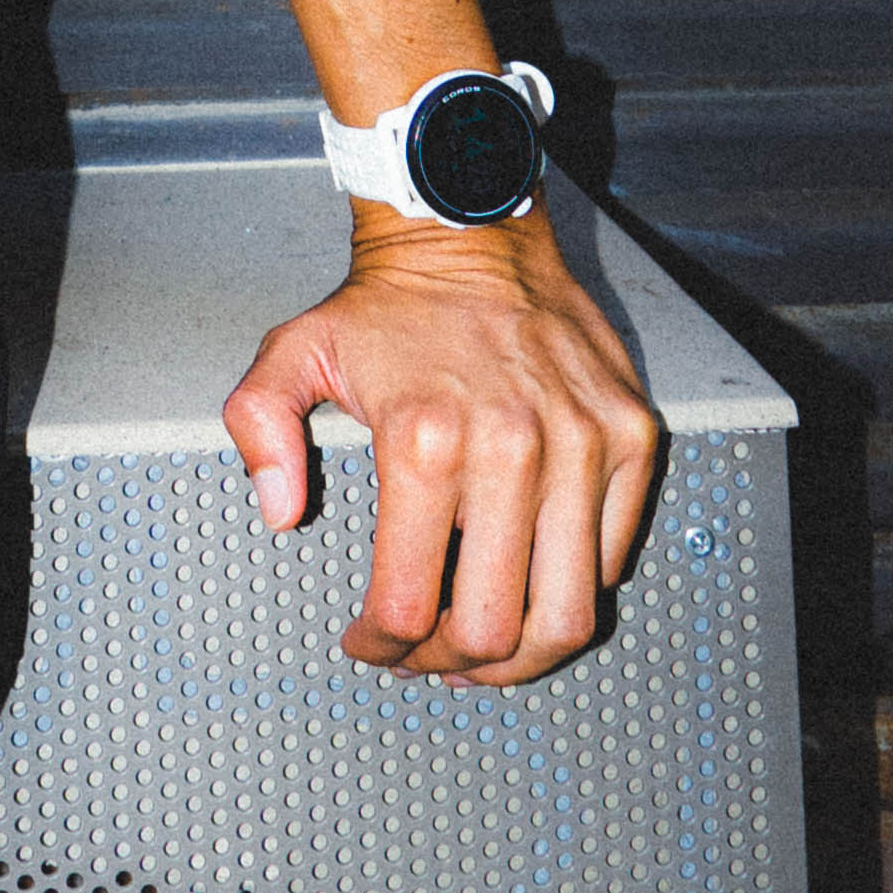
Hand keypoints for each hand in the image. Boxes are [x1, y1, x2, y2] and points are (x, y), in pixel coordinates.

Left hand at [220, 211, 662, 683]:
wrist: (470, 228)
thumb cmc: (387, 303)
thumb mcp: (294, 352)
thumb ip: (261, 429)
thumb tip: (280, 513)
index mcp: (423, 440)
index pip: (409, 602)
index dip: (382, 646)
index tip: (370, 645)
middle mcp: (511, 448)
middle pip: (495, 627)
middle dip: (450, 664)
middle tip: (427, 657)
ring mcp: (582, 445)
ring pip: (569, 611)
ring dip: (522, 655)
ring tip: (487, 650)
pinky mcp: (631, 435)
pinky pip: (614, 555)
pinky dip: (574, 588)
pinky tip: (533, 581)